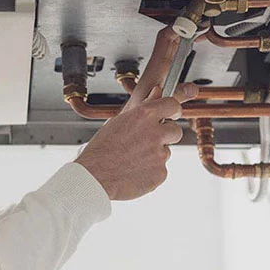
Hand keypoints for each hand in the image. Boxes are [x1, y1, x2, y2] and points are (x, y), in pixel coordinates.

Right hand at [74, 26, 198, 200]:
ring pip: (165, 152)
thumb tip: (157, 92)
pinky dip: (150, 171)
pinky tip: (133, 171)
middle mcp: (155, 133)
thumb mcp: (118, 122)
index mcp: (143, 116)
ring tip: (132, 160)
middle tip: (145, 142)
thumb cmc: (100, 150)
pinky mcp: (161, 173)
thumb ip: (142, 107)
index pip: (172, 104)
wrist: (94, 177)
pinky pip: (161, 170)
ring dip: (154, 155)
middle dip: (164, 136)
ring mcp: (160, 155)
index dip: (173, 109)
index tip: (172, 112)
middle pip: (175, 131)